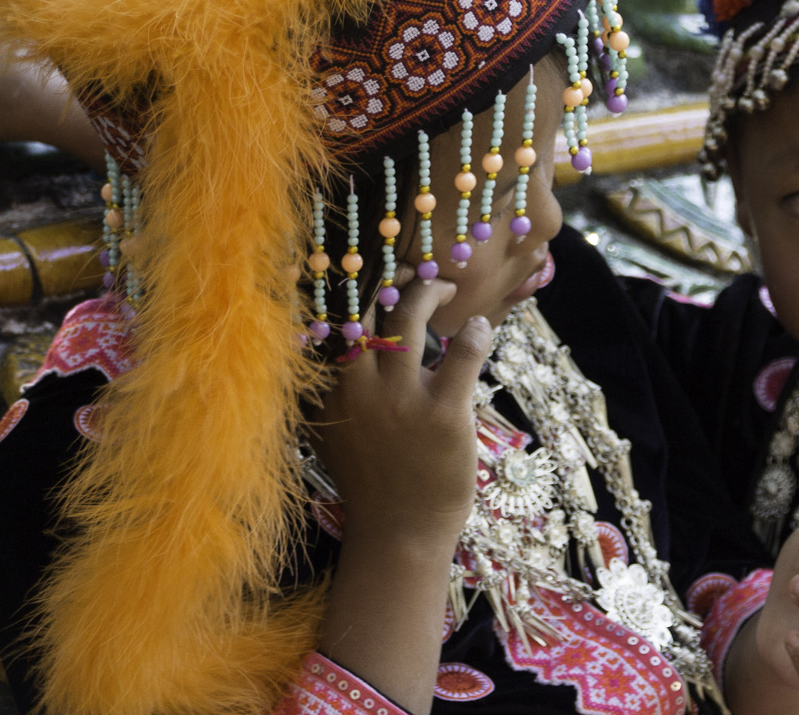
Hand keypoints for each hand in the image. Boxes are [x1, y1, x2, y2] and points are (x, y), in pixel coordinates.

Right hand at [310, 264, 493, 548]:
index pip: (326, 318)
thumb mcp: (329, 431)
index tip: (362, 263)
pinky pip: (462, 352)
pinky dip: (474, 333)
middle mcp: (356, 386)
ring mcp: (400, 398)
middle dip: (389, 275)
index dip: (342, 281)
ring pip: (409, 316)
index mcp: (326, 389)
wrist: (398, 535)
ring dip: (430, 291)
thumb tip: (318, 343)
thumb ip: (324, 389)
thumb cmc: (370, 481)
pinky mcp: (443, 411)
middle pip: (365, 305)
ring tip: (447, 288)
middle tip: (411, 269)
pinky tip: (479, 328)